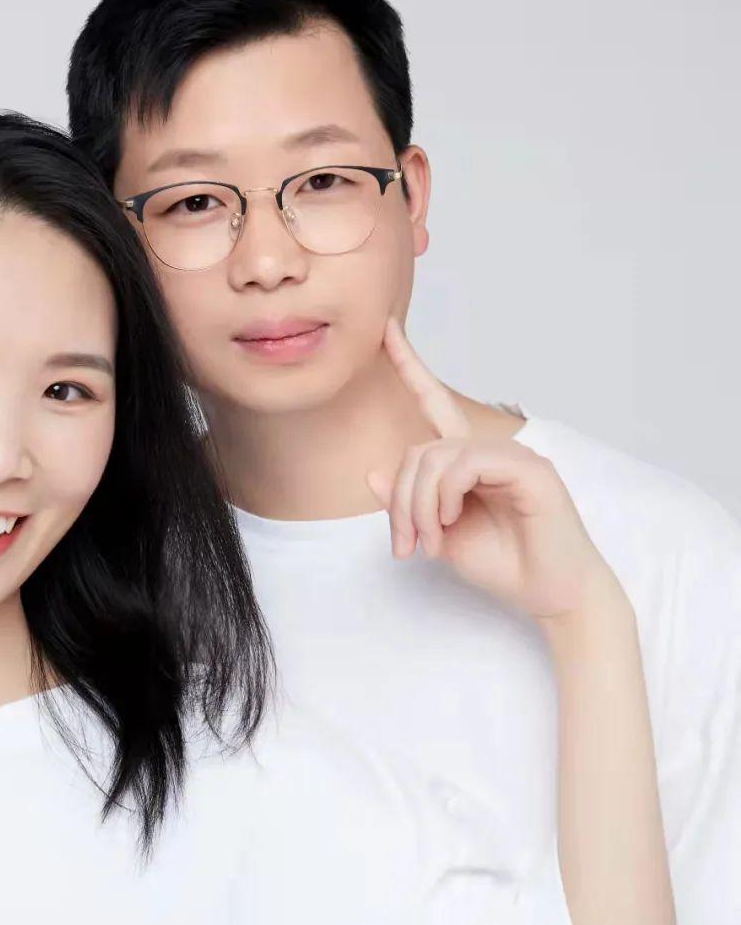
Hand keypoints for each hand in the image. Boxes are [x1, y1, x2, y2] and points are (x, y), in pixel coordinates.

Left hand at [369, 319, 619, 621]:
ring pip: (438, 457)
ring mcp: (513, 456)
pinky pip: (467, 464)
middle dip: (401, 500)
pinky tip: (450, 521)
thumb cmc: (505, 566)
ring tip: (430, 541)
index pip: (435, 405)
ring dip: (419, 504)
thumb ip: (408, 504)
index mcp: (470, 464)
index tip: (387, 330)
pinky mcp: (529, 468)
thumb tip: (373, 471)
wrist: (551, 594)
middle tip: (405, 544)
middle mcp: (490, 452)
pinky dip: (447, 495)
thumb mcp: (438, 535)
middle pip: (421, 450)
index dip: (411, 368)